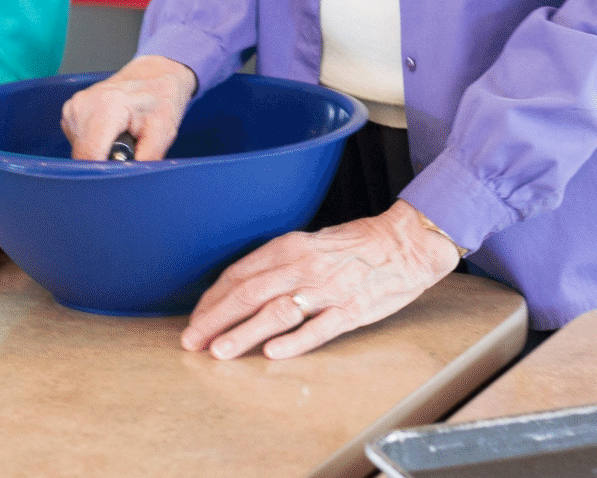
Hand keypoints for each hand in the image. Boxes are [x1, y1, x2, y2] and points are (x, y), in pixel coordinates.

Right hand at [60, 55, 197, 160]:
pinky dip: (93, 144)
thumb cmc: (160, 100)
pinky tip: (109, 133)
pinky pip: (77, 143)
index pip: (90, 156)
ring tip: (120, 137)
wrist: (153, 77)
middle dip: (105, 162)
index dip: (105, 172)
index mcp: (107, 106)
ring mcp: (74, 107)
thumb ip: (146, 160)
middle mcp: (84, 104)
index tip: (121, 173)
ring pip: (78, 152)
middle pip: (83, 156)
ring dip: (99, 153)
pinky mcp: (70, 111)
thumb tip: (131, 184)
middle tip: (127, 148)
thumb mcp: (164, 133)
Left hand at [181, 201, 459, 359]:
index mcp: (290, 246)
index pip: (240, 273)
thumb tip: (243, 285)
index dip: (213, 298)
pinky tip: (272, 353)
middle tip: (192, 340)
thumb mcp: (310, 243)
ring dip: (244, 332)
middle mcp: (302, 265)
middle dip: (216, 318)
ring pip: (276, 311)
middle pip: (249, 292)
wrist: (404, 243)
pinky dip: (293, 341)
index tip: (195, 319)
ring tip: (219, 351)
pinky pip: (318, 328)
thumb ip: (279, 262)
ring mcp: (326, 289)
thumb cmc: (355, 245)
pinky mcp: (351, 310)